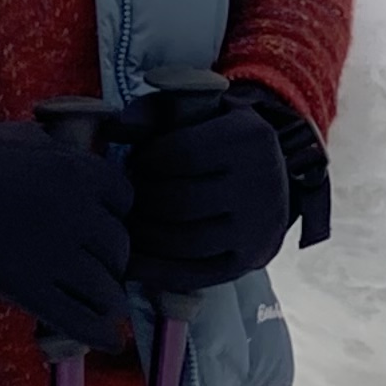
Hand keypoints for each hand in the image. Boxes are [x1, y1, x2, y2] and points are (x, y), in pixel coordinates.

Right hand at [0, 73, 133, 350]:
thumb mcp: (32, 138)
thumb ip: (68, 158)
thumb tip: (89, 172)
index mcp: (80, 171)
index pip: (125, 199)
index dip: (113, 212)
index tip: (99, 221)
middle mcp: (78, 214)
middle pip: (119, 247)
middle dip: (110, 258)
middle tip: (94, 264)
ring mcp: (55, 254)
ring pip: (107, 288)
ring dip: (108, 296)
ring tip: (100, 301)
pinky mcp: (28, 288)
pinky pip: (79, 320)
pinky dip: (99, 334)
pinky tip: (108, 340)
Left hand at [121, 84, 296, 294]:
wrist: (269, 179)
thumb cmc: (218, 140)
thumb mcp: (196, 112)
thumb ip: (155, 112)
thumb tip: (115, 127)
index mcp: (248, 139)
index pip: (182, 154)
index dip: (146, 161)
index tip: (135, 163)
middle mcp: (262, 185)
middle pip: (180, 201)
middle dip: (141, 200)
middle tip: (125, 196)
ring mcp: (256, 229)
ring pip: (184, 241)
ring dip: (143, 235)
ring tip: (127, 221)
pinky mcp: (247, 262)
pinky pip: (193, 274)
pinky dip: (155, 270)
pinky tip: (130, 260)